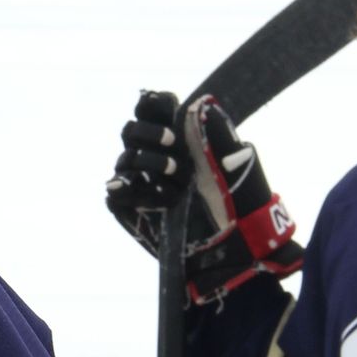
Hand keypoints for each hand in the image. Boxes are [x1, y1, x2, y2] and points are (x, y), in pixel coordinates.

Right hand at [106, 91, 300, 301]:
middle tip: (173, 141)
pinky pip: (115, 192)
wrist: (233, 252)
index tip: (166, 104)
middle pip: (131, 130)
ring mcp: (141, 184)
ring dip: (148, 163)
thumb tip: (199, 104)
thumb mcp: (237, 165)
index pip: (153, 109)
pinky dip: (134, 192)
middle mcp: (157, 159)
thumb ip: (218, 133)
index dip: (153, 104)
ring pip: (124, 159)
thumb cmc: (240, 207)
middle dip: (149, 132)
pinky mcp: (129, 210)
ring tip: (177, 181)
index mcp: (181, 141)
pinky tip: (162, 201)